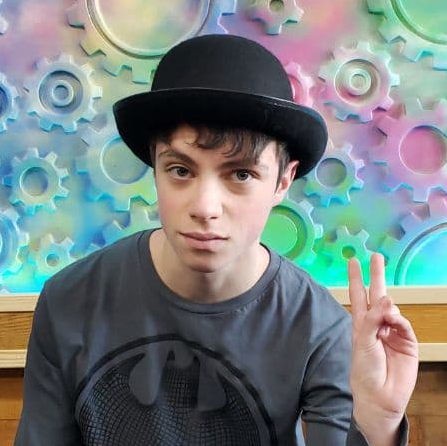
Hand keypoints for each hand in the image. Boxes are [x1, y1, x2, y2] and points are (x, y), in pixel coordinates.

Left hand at [348, 253, 418, 443]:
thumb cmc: (364, 369)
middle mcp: (376, 323)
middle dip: (377, 275)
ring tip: (385, 312)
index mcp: (360, 323)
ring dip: (387, 306)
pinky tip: (393, 319)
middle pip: (376, 294)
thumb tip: (387, 299)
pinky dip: (398, 319)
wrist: (379, 395)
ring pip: (392, 308)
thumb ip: (372, 319)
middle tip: (376, 256)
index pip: (358, 295)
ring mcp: (392, 331)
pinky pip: (403, 324)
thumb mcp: (362, 341)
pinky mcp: (407, 341)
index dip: (356, 278)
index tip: (353, 261)